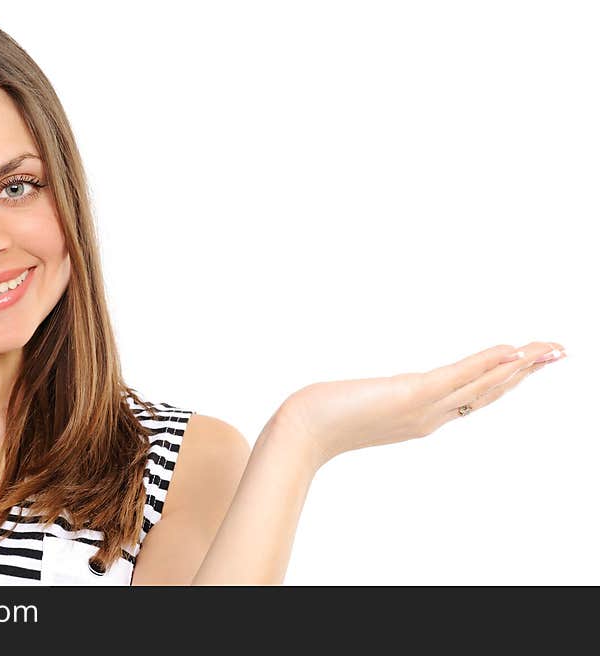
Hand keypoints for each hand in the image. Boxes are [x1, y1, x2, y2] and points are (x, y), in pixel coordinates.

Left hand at [279, 341, 566, 468]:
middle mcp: (430, 417)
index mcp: (421, 417)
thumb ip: (376, 397)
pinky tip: (510, 351)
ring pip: (481, 386)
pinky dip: (486, 365)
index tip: (527, 363)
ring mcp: (423, 408)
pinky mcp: (409, 396)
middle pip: (488, 393)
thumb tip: (377, 389)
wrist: (300, 433)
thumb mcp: (358, 404)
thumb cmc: (319, 418)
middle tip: (557, 352)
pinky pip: (456, 378)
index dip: (504, 381)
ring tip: (548, 349)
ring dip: (518, 366)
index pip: (473, 398)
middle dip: (525, 373)